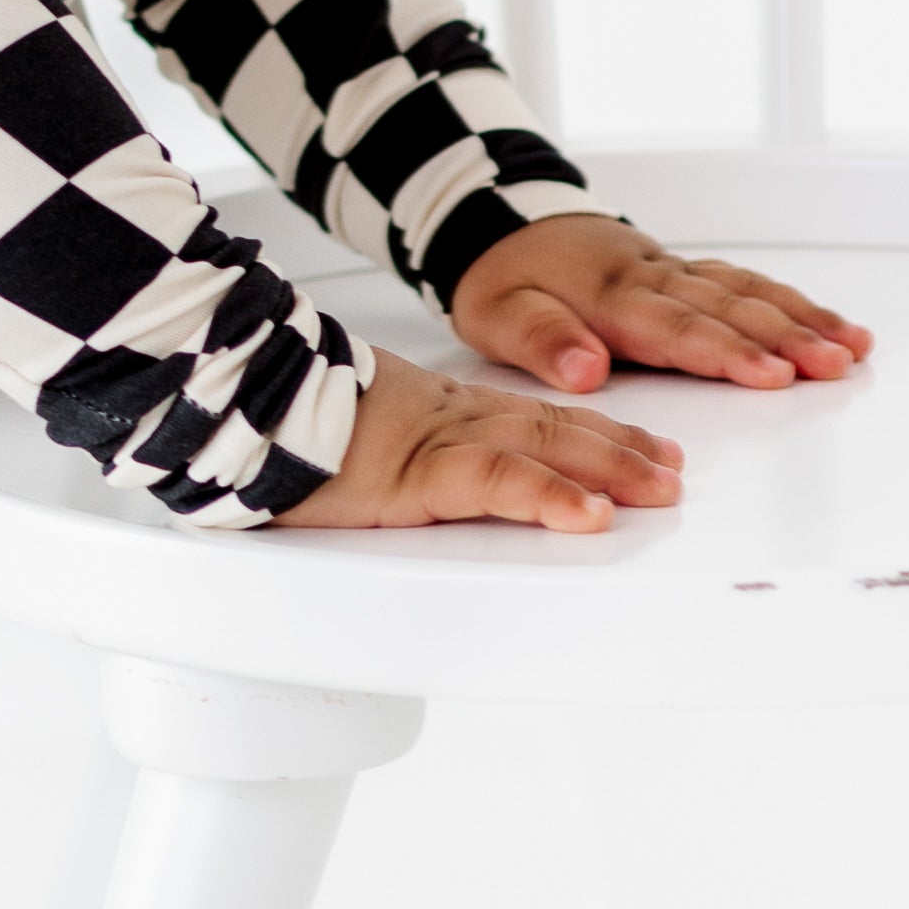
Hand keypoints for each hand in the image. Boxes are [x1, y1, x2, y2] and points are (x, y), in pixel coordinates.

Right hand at [273, 345, 683, 535]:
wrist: (233, 394)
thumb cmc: (276, 421)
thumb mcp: (354, 437)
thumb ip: (391, 453)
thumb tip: (399, 478)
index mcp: (438, 409)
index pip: (536, 417)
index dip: (598, 432)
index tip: (646, 448)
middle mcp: (451, 417)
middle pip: (557, 428)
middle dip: (624, 450)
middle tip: (675, 473)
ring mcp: (438, 442)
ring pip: (544, 448)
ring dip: (610, 469)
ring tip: (661, 490)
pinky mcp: (416, 474)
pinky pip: (497, 482)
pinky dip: (549, 496)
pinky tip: (589, 514)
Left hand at [445, 212, 871, 398]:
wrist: (501, 225)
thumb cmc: (502, 281)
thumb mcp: (496, 315)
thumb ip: (542, 341)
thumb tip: (585, 368)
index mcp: (610, 295)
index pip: (678, 328)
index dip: (726, 352)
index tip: (772, 375)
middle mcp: (652, 277)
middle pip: (729, 309)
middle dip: (788, 337)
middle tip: (837, 363)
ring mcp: (673, 271)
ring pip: (747, 292)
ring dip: (803, 318)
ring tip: (855, 346)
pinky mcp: (684, 271)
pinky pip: (744, 282)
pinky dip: (790, 301)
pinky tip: (831, 323)